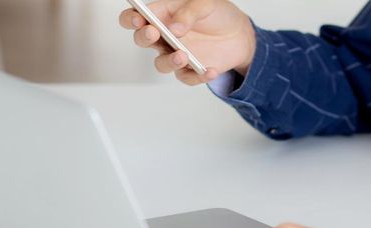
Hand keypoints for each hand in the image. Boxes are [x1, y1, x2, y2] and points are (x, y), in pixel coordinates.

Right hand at [118, 0, 255, 84]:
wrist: (239, 34)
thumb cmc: (216, 14)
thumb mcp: (206, 4)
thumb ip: (188, 13)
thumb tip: (174, 28)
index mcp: (162, 16)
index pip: (135, 17)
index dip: (131, 19)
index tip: (138, 20)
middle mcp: (164, 37)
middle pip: (142, 40)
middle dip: (144, 38)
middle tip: (154, 34)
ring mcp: (174, 54)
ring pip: (161, 64)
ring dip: (169, 61)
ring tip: (183, 56)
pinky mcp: (189, 70)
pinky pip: (186, 77)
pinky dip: (198, 76)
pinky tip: (209, 70)